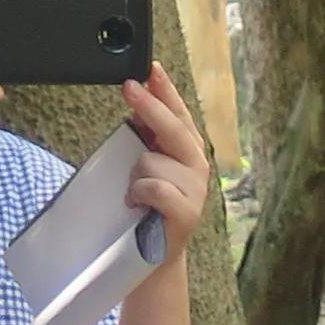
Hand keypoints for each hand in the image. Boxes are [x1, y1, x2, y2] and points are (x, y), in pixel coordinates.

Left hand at [118, 64, 208, 267]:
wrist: (152, 256)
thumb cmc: (147, 209)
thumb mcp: (145, 167)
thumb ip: (146, 140)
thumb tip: (136, 106)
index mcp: (186, 151)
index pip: (178, 113)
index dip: (165, 90)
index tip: (149, 68)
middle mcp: (196, 165)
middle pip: (172, 127)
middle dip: (149, 104)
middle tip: (128, 86)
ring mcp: (195, 189)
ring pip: (152, 160)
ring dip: (134, 175)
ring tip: (134, 194)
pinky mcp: (187, 212)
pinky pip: (154, 187)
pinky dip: (139, 192)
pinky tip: (136, 203)